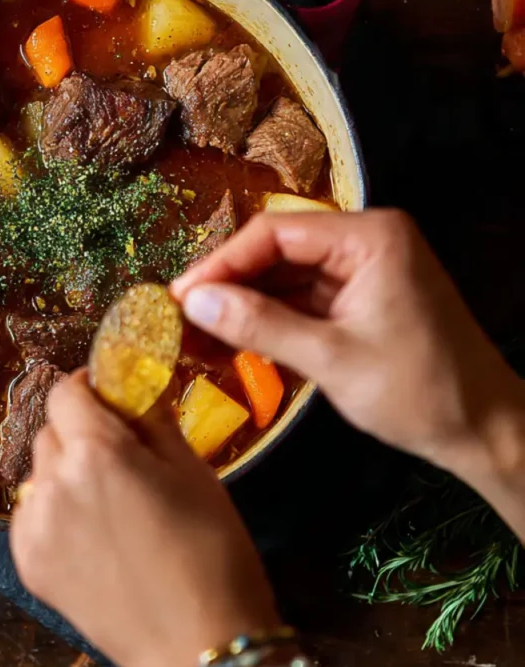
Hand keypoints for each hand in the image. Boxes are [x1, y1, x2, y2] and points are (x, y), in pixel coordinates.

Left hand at [10, 370, 279, 666]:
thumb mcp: (192, 470)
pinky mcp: (27, 561)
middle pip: (52, 430)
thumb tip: (131, 383)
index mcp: (96, 450)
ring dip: (65, 472)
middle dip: (80, 432)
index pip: (66, 391)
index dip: (87, 387)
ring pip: (40, 472)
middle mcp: (53, 481)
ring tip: (107, 502)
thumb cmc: (210, 551)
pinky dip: (55, 511)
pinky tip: (92, 534)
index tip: (108, 398)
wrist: (200, 646)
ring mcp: (34, 525)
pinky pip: (32, 512)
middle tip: (119, 456)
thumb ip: (151, 417)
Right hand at [169, 209, 524, 494]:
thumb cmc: (421, 392)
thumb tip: (192, 301)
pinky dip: (267, 320)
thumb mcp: (332, 359)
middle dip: (229, 285)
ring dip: (243, 305)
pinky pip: (300, 299)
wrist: (487, 434)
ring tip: (196, 335)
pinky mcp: (358, 298)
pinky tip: (231, 341)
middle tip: (181, 318)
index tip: (180, 295)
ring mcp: (361, 270)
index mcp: (369, 236)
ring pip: (283, 276)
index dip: (222, 262)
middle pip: (276, 251)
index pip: (275, 232)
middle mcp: (364, 240)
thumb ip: (259, 325)